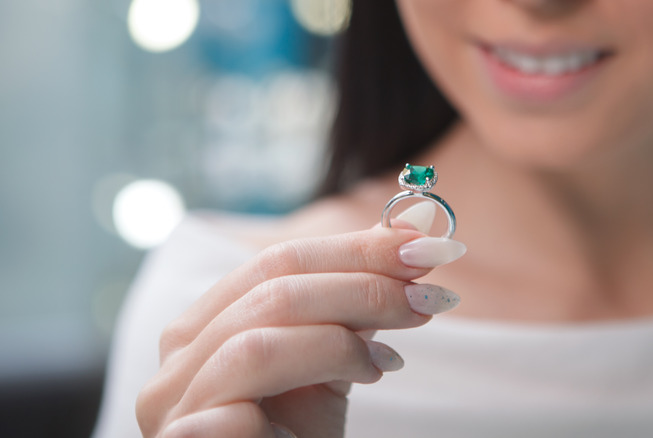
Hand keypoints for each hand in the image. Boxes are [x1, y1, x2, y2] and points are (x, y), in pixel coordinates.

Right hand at [135, 209, 465, 437]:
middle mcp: (178, 356)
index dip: (355, 249)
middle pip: (272, 290)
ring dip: (341, 339)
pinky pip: (239, 409)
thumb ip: (356, 300)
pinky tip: (362, 387)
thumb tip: (415, 230)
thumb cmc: (301, 433)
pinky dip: (315, 385)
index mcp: (207, 323)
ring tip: (391, 361)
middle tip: (427, 294)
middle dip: (362, 284)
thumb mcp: (331, 358)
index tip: (423, 245)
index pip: (279, 261)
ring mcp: (173, 402)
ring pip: (258, 341)